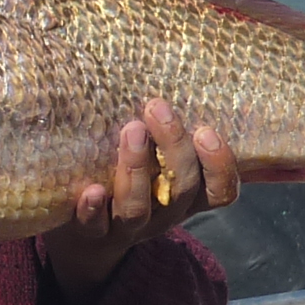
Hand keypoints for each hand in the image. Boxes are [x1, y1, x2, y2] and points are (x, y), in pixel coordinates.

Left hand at [43, 100, 239, 304]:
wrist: (84, 241)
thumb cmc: (126, 182)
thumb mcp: (156, 162)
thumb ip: (166, 131)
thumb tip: (174, 63)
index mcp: (185, 195)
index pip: (220, 190)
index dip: (220, 165)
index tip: (206, 130)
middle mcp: (163, 214)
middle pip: (181, 189)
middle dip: (173, 147)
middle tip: (157, 108)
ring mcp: (128, 227)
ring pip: (139, 208)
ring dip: (135, 169)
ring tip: (130, 131)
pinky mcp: (91, 234)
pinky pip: (95, 227)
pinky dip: (94, 210)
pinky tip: (92, 190)